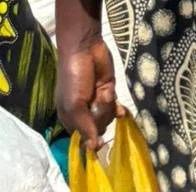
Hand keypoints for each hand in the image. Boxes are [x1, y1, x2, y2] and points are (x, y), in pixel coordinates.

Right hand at [56, 33, 116, 151]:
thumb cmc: (74, 78)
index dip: (90, 140)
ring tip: (104, 92)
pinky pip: (115, 107)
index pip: (81, 138)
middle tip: (97, 103)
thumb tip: (93, 148)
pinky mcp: (109, 91)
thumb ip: (84, 126)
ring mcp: (97, 102)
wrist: (85, 50)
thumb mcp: (74, 105)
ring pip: (108, 118)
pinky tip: (122, 111)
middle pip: (97, 128)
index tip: (97, 143)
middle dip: (100, 117)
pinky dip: (118, 109)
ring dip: (108, 107)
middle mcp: (84, 113)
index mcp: (70, 118)